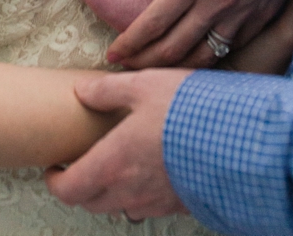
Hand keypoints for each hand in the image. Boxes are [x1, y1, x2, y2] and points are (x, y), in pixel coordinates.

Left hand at [45, 70, 191, 218]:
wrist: (238, 138)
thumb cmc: (186, 109)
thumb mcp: (143, 85)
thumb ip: (107, 90)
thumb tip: (80, 91)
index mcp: (113, 163)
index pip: (69, 190)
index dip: (56, 182)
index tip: (55, 167)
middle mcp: (130, 190)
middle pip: (91, 203)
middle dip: (81, 187)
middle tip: (82, 165)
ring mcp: (156, 202)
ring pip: (120, 207)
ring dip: (110, 192)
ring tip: (116, 166)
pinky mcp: (180, 204)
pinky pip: (149, 206)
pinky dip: (140, 193)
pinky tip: (150, 169)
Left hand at [115, 0, 292, 67]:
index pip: (154, 22)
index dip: (130, 42)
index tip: (112, 53)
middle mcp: (218, 1)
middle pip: (172, 48)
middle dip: (144, 61)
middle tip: (126, 67)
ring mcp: (243, 12)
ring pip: (203, 56)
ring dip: (176, 68)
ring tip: (158, 69)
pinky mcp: (264, 15)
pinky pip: (231, 46)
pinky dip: (210, 58)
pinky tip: (200, 57)